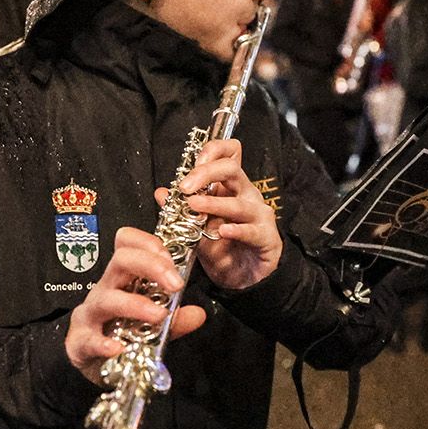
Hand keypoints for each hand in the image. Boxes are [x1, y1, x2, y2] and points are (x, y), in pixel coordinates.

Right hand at [65, 228, 205, 385]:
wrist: (92, 364)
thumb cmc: (120, 335)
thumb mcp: (152, 326)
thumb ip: (175, 320)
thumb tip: (198, 314)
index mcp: (122, 280)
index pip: (127, 244)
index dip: (149, 244)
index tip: (172, 261)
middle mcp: (105, 290)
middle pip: (120, 261)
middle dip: (151, 266)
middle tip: (175, 284)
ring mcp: (90, 315)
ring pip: (107, 299)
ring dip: (135, 304)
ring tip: (158, 315)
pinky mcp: (81, 342)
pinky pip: (89, 339)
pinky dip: (103, 343)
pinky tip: (118, 348)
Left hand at [164, 139, 281, 290]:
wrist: (241, 278)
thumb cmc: (222, 249)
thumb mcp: (194, 228)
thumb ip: (178, 209)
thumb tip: (161, 192)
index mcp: (230, 187)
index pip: (230, 154)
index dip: (214, 150)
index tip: (192, 162)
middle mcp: (246, 195)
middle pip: (232, 169)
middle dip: (206, 173)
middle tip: (185, 187)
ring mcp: (258, 215)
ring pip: (239, 202)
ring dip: (215, 203)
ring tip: (195, 206)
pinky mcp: (266, 237)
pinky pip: (252, 230)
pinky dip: (236, 230)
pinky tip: (223, 231)